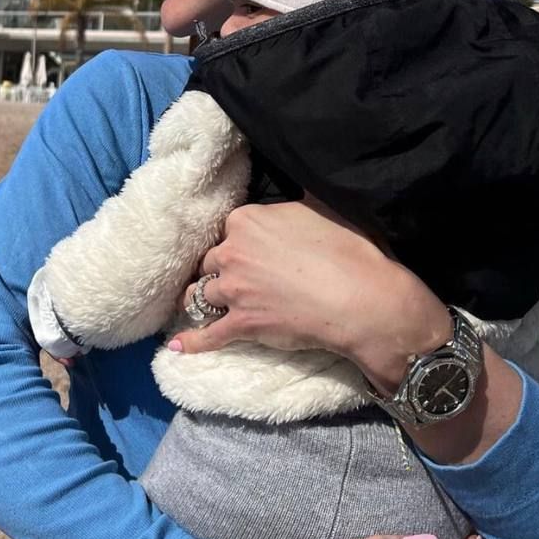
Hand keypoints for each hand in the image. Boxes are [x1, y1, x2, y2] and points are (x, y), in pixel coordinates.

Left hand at [170, 196, 451, 389]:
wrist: (363, 299)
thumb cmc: (350, 251)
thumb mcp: (322, 208)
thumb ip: (297, 202)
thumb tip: (297, 192)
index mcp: (247, 220)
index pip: (228, 230)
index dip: (238, 244)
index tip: (247, 254)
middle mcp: (232, 252)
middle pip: (210, 262)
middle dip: (219, 272)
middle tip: (233, 282)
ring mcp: (233, 290)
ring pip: (201, 296)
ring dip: (202, 302)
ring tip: (201, 309)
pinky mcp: (240, 325)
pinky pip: (206, 335)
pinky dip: (191, 342)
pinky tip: (176, 346)